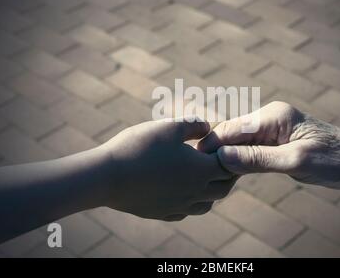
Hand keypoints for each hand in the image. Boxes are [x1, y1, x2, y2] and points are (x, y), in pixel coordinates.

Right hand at [99, 119, 235, 220]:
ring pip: (206, 204)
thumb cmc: (140, 147)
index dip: (233, 155)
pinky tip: (183, 193)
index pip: (229, 165)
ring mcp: (178, 206)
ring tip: (206, 179)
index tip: (232, 147)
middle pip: (222, 188)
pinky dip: (191, 203)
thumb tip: (208, 127)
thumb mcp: (170, 127)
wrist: (107, 177)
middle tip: (225, 163)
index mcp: (201, 170)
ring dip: (212, 192)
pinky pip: (185, 212)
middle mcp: (194, 192)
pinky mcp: (162, 213)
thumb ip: (194, 125)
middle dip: (228, 175)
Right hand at [197, 102, 339, 201]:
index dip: (211, 144)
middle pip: (231, 132)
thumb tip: (221, 157)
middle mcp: (268, 118)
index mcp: (273, 116)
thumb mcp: (296, 161)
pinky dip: (236, 159)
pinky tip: (225, 170)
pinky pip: (246, 148)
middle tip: (193, 168)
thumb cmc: (332, 159)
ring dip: (223, 155)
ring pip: (236, 141)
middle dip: (213, 149)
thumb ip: (258, 159)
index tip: (192, 161)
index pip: (233, 128)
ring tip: (203, 171)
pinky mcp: (271, 140)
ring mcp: (269, 128)